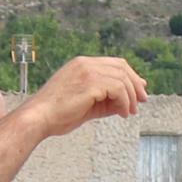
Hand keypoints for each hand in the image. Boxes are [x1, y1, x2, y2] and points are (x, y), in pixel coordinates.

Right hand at [34, 55, 149, 136]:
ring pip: (122, 78)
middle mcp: (85, 63)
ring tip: (129, 112)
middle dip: (135, 84)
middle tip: (142, 101)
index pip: (114, 64)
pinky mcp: (90, 82)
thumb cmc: (57, 114)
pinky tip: (122, 113)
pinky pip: (118, 88)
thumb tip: (127, 104)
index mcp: (82, 65)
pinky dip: (124, 102)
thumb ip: (106, 100)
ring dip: (131, 97)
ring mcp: (87, 71)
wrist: (39, 118)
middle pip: (121, 67)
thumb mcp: (87, 105)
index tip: (139, 90)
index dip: (130, 76)